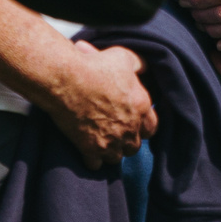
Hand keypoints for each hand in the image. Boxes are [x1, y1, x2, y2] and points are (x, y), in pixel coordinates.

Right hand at [47, 40, 156, 169]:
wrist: (67, 80)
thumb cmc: (96, 65)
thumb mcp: (124, 57)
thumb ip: (139, 64)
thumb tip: (145, 68)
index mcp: (141, 106)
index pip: (152, 128)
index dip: (143, 127)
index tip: (134, 124)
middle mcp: (129, 127)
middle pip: (134, 146)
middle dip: (127, 141)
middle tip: (117, 134)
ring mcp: (110, 141)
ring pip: (116, 158)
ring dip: (111, 152)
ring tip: (103, 144)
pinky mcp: (90, 148)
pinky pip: (96, 164)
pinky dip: (93, 160)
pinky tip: (88, 150)